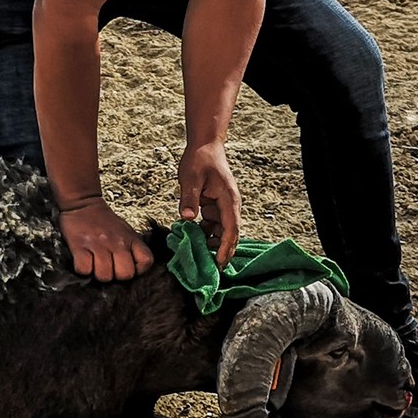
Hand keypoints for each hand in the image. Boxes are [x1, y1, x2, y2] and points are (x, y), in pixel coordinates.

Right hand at [58, 198, 155, 281]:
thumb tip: (132, 270)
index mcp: (131, 239)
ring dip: (98, 274)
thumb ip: (132, 248)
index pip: (146, 261)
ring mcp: (99, 244)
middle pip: (125, 274)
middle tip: (109, 268)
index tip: (129, 267)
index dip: (138, 269)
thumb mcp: (126, 231)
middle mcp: (117, 242)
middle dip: (116, 276)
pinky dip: (83, 269)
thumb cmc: (104, 221)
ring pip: (104, 276)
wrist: (83, 203)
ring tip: (95, 263)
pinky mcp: (80, 246)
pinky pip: (84, 269)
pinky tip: (84, 260)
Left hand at [179, 142, 241, 266]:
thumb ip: (189, 198)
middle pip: (229, 234)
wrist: (205, 146)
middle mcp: (230, 206)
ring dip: (212, 244)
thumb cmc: (199, 160)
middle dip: (222, 252)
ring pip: (221, 232)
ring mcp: (223, 207)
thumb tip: (187, 218)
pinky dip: (205, 235)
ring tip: (199, 259)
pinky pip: (212, 226)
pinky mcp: (215, 207)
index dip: (226, 247)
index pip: (231, 228)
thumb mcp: (191, 178)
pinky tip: (192, 241)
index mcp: (229, 200)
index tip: (219, 263)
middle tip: (210, 271)